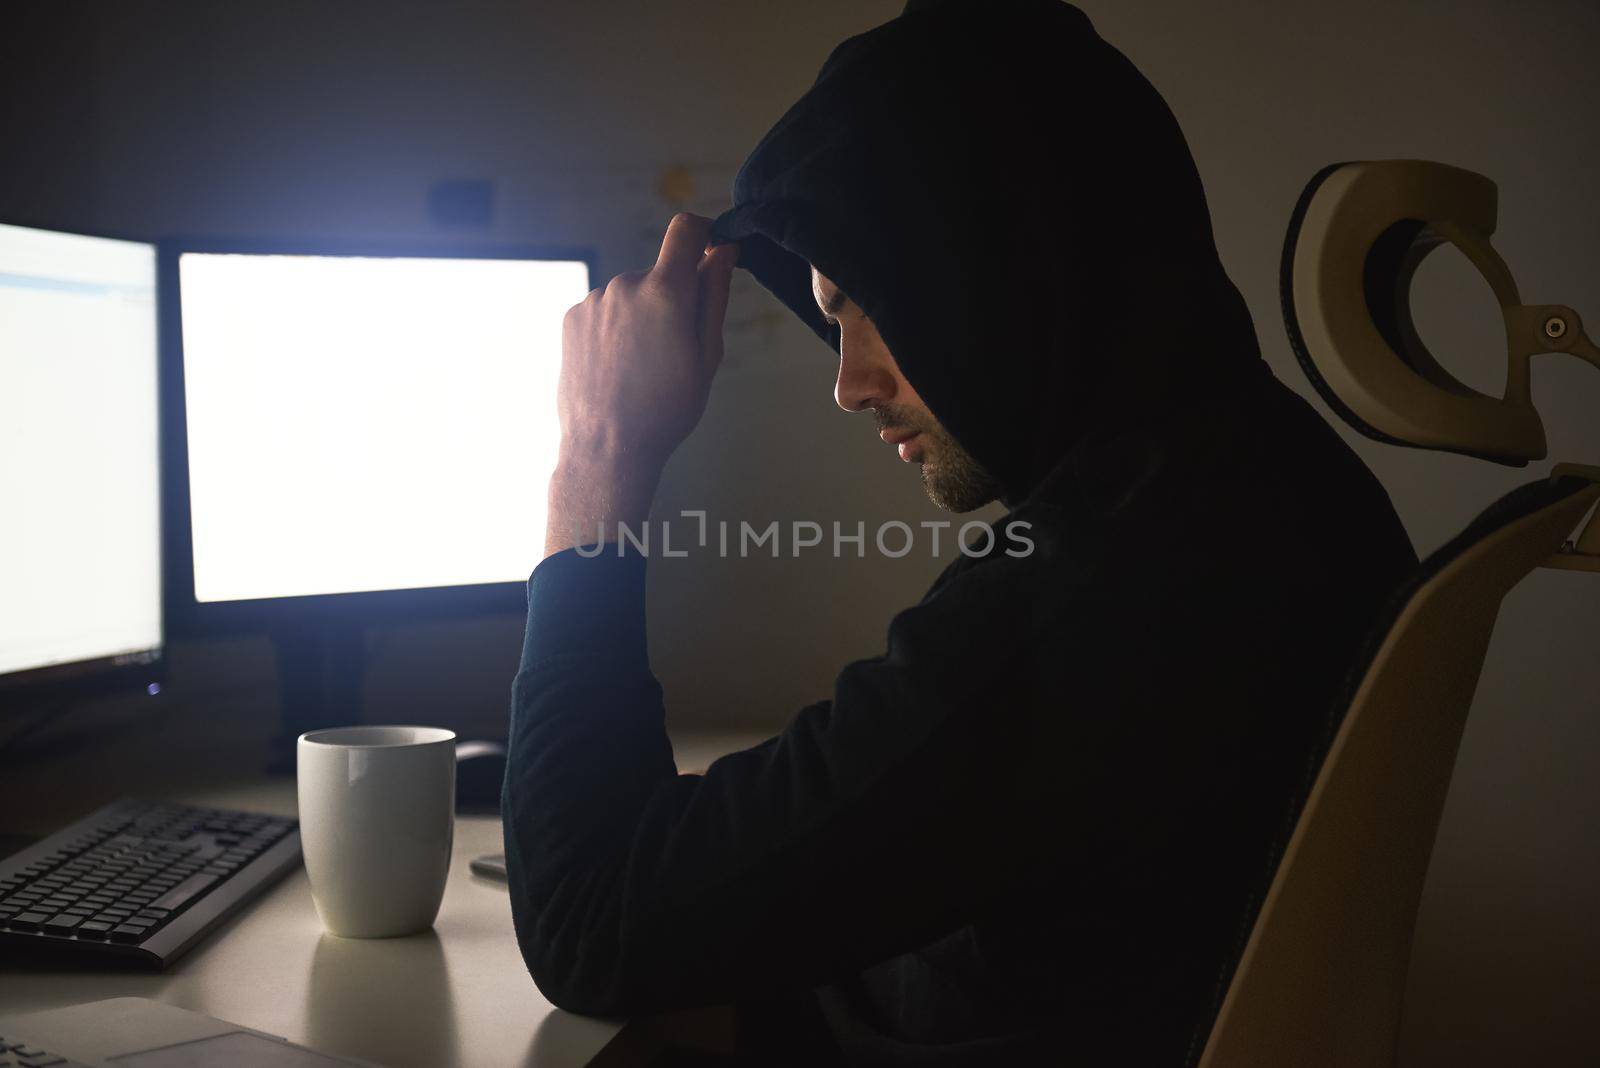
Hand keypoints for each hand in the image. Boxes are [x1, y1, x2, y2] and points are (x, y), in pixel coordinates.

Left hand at [545, 213, 737, 557]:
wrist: (607, 447)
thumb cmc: (666, 409)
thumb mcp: (707, 355)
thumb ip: (714, 295)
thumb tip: (722, 251)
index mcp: (665, 292)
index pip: (686, 230)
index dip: (704, 232)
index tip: (711, 249)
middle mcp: (625, 284)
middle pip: (659, 272)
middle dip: (672, 297)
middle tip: (674, 350)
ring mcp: (594, 300)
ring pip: (631, 294)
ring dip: (641, 316)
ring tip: (641, 367)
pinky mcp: (572, 317)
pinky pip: (605, 310)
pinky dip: (616, 329)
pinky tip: (617, 367)